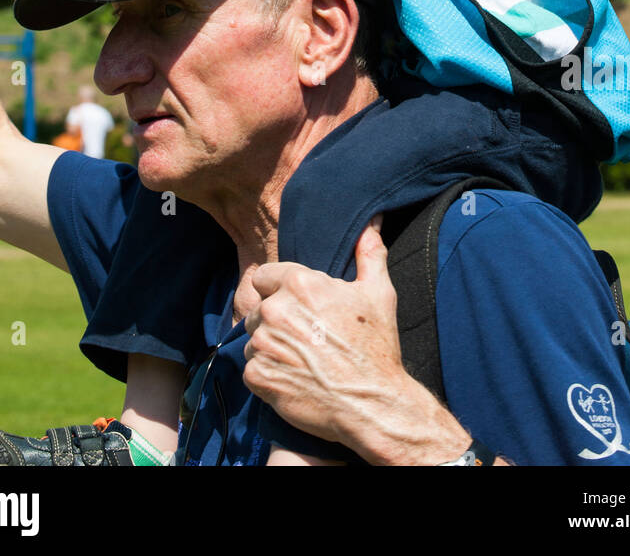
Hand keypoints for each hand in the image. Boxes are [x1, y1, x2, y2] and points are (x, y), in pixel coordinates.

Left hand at [243, 217, 410, 451]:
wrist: (372, 405)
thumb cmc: (376, 348)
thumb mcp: (378, 293)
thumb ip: (369, 252)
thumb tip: (371, 223)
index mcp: (300, 283)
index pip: (264, 276)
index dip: (279, 289)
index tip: (296, 307)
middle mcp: (276, 309)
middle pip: (258, 308)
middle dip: (276, 319)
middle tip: (304, 338)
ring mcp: (263, 344)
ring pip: (253, 338)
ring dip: (270, 347)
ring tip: (300, 359)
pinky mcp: (257, 376)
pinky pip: (251, 369)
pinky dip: (267, 374)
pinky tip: (292, 378)